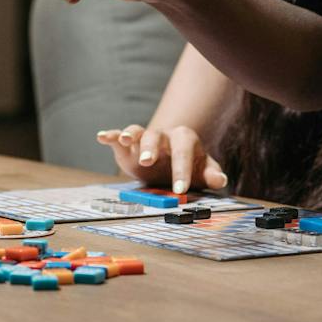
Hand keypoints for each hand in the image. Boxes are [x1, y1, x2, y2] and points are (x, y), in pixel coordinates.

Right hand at [97, 124, 227, 194]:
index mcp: (184, 140)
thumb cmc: (190, 166)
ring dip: (130, 135)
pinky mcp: (127, 146)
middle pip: (156, 137)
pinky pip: (118, 137)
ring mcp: (144, 139)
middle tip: (147, 162)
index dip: (182, 170)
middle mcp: (163, 136)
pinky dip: (111, 135)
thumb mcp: (202, 171)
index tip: (180, 190)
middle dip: (151, 148)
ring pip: (137, 132)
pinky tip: (102, 137)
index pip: (183, 153)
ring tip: (124, 141)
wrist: (172, 161)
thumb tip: (220, 180)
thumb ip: (211, 174)